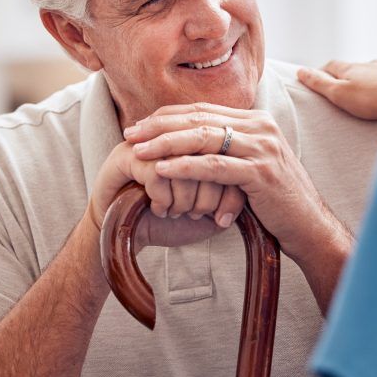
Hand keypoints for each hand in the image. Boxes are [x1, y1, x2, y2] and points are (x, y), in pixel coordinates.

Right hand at [86, 141, 244, 248]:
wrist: (124, 238)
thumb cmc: (170, 224)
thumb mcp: (209, 213)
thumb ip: (231, 197)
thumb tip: (253, 189)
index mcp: (198, 146)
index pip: (227, 154)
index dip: (229, 188)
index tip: (225, 216)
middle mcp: (175, 138)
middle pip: (209, 154)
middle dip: (209, 193)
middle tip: (202, 215)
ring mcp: (150, 143)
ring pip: (184, 163)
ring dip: (185, 197)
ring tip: (181, 213)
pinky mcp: (125, 156)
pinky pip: (157, 173)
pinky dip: (164, 198)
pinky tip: (163, 212)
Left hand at [123, 102, 346, 260]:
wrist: (308, 225)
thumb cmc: (276, 200)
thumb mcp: (251, 167)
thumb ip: (229, 151)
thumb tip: (191, 145)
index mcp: (257, 121)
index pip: (204, 110)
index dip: (169, 116)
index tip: (141, 125)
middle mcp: (261, 127)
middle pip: (200, 119)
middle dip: (160, 126)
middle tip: (130, 134)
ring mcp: (263, 148)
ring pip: (204, 138)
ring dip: (166, 143)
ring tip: (139, 151)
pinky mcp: (261, 172)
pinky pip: (215, 166)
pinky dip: (185, 166)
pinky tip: (163, 170)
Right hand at [297, 60, 376, 119]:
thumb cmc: (373, 100)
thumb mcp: (339, 94)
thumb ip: (319, 83)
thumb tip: (301, 71)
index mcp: (352, 68)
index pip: (331, 66)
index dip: (322, 72)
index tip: (317, 80)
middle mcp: (371, 64)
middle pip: (354, 68)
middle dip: (347, 77)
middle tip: (342, 89)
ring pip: (376, 72)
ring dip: (370, 80)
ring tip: (367, 94)